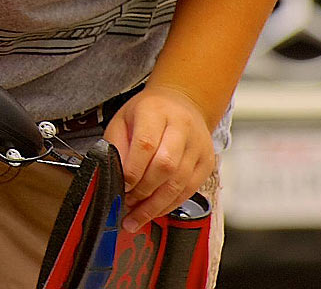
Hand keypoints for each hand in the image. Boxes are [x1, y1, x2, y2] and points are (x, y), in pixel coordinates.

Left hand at [103, 84, 215, 232]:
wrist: (181, 102)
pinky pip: (189, 190)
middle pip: (166, 165)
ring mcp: (197, 145)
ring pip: (179, 182)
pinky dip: (169, 205)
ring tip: (136, 217)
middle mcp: (181, 126)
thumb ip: (115, 146)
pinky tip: (154, 211)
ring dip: (155, 205)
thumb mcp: (123, 119)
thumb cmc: (149, 112)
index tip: (122, 186)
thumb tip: (112, 177)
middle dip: (144, 191)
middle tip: (127, 204)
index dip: (133, 170)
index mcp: (156, 111)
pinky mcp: (207, 161)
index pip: (146, 144)